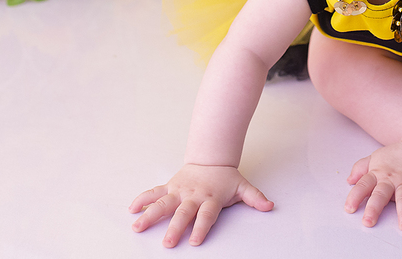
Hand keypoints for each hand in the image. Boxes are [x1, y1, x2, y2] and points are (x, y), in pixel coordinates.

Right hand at [129, 164, 272, 246]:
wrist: (211, 157)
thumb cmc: (225, 177)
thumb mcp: (242, 186)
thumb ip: (254, 198)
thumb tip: (269, 206)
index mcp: (210, 198)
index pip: (206, 215)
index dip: (201, 228)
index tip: (194, 242)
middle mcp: (193, 195)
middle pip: (183, 213)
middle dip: (174, 228)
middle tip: (167, 243)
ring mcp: (179, 190)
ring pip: (162, 203)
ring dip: (149, 215)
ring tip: (137, 226)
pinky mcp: (169, 186)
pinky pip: (154, 193)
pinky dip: (142, 200)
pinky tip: (132, 210)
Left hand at [345, 141, 401, 230]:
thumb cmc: (393, 157)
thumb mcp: (373, 158)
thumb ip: (360, 168)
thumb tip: (349, 180)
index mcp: (377, 174)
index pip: (363, 185)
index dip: (355, 196)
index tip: (349, 209)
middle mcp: (390, 180)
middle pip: (381, 194)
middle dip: (374, 208)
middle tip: (368, 222)